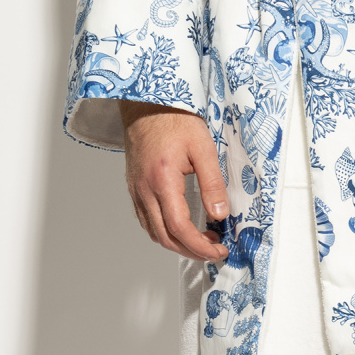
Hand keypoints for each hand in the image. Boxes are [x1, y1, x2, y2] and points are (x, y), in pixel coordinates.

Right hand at [119, 103, 228, 260]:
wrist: (147, 103)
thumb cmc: (174, 119)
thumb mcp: (203, 147)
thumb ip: (212, 183)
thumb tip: (220, 214)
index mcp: (163, 181)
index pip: (180, 227)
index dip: (200, 245)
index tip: (218, 249)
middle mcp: (145, 190)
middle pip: (165, 237)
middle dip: (191, 251)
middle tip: (214, 250)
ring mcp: (136, 190)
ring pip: (153, 231)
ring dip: (177, 243)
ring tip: (201, 240)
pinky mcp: (134, 187)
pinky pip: (146, 219)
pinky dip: (164, 231)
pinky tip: (180, 227)